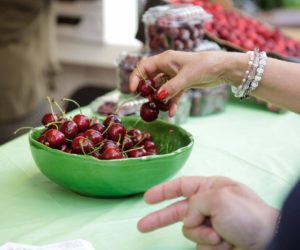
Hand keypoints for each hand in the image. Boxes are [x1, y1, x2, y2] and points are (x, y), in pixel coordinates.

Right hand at [129, 50, 246, 115]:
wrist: (224, 68)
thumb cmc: (205, 66)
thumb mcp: (187, 77)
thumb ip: (172, 87)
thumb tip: (158, 97)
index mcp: (165, 59)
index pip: (144, 67)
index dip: (136, 77)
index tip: (132, 90)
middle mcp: (168, 66)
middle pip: (151, 78)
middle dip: (147, 90)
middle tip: (145, 101)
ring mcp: (175, 76)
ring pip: (161, 88)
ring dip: (160, 99)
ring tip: (159, 108)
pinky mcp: (182, 84)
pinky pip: (173, 94)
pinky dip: (171, 103)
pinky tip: (171, 113)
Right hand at [137, 176, 278, 249]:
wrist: (268, 242)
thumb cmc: (248, 215)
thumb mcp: (218, 198)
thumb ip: (195, 203)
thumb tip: (189, 219)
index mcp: (210, 188)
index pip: (180, 186)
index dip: (162, 191)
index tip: (146, 198)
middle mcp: (208, 204)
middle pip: (177, 210)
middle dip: (159, 218)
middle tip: (141, 227)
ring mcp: (211, 224)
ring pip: (189, 231)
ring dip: (202, 235)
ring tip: (220, 236)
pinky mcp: (214, 241)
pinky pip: (199, 245)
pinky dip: (210, 246)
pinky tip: (225, 244)